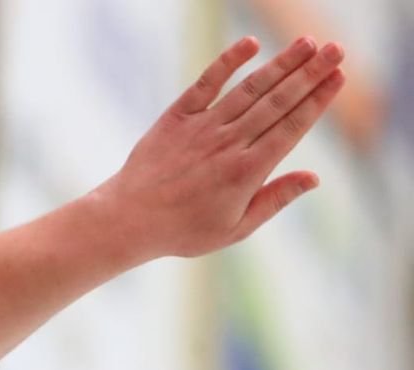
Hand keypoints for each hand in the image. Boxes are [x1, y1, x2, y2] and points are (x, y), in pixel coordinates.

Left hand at [91, 35, 345, 259]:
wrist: (127, 220)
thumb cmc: (183, 230)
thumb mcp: (235, 228)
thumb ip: (275, 199)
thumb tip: (315, 177)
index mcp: (247, 172)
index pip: (292, 127)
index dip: (318, 100)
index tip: (339, 77)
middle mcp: (228, 144)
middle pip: (278, 102)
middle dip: (311, 73)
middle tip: (337, 49)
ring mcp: (202, 128)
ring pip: (249, 89)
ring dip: (281, 64)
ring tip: (307, 42)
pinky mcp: (176, 117)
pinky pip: (206, 84)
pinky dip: (228, 62)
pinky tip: (251, 44)